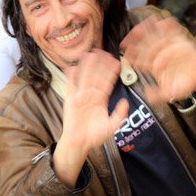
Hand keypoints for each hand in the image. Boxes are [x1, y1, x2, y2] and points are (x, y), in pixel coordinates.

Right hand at [53, 50, 128, 186]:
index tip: (116, 62)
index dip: (111, 72)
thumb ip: (120, 115)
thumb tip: (126, 102)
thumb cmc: (95, 136)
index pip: (107, 82)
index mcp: (101, 100)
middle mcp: (91, 95)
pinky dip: (70, 79)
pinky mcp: (70, 101)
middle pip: (96, 76)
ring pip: (84, 78)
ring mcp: (80, 97)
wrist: (80, 143)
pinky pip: (70, 88)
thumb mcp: (112, 126)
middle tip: (103, 52)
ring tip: (89, 55)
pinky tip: (72, 69)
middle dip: (99, 65)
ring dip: (86, 67)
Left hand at [120, 16, 195, 102]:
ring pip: (156, 36)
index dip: (133, 56)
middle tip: (129, 36)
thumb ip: (159, 95)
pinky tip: (165, 21)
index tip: (126, 53)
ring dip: (150, 30)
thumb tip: (147, 96)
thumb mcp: (171, 93)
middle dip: (136, 41)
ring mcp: (168, 46)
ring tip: (144, 23)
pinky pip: (173, 32)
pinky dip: (170, 27)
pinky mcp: (179, 41)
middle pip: (145, 45)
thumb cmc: (182, 85)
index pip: (141, 60)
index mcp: (153, 66)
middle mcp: (158, 54)